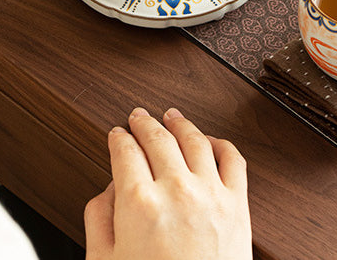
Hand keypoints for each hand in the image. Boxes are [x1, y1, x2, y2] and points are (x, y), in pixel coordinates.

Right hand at [84, 107, 251, 259]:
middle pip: (157, 137)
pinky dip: (220, 143)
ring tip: (172, 116)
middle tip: (139, 116)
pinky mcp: (238, 205)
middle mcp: (176, 189)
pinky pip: (233, 159)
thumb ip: (98, 221)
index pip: (125, 151)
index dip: (118, 138)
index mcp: (139, 203)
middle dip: (144, 122)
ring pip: (194, 139)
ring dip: (180, 123)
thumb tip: (106, 190)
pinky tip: (210, 140)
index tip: (116, 134)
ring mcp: (211, 194)